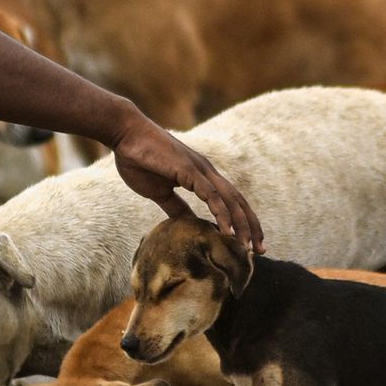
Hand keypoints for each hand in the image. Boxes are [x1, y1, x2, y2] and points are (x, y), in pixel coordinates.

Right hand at [112, 115, 263, 252]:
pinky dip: (222, 213)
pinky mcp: (189, 170)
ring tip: (247, 247)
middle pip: (238, 203)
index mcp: (202, 177)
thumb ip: (176, 207)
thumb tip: (187, 224)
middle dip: (251, 227)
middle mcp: (207, 173)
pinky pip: (211, 195)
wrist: (125, 134)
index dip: (242, 222)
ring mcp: (200, 170)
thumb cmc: (139, 159)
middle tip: (260, 251)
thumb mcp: (160, 192)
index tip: (248, 244)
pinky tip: (227, 231)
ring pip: (230, 201)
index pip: (230, 202)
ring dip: (241, 225)